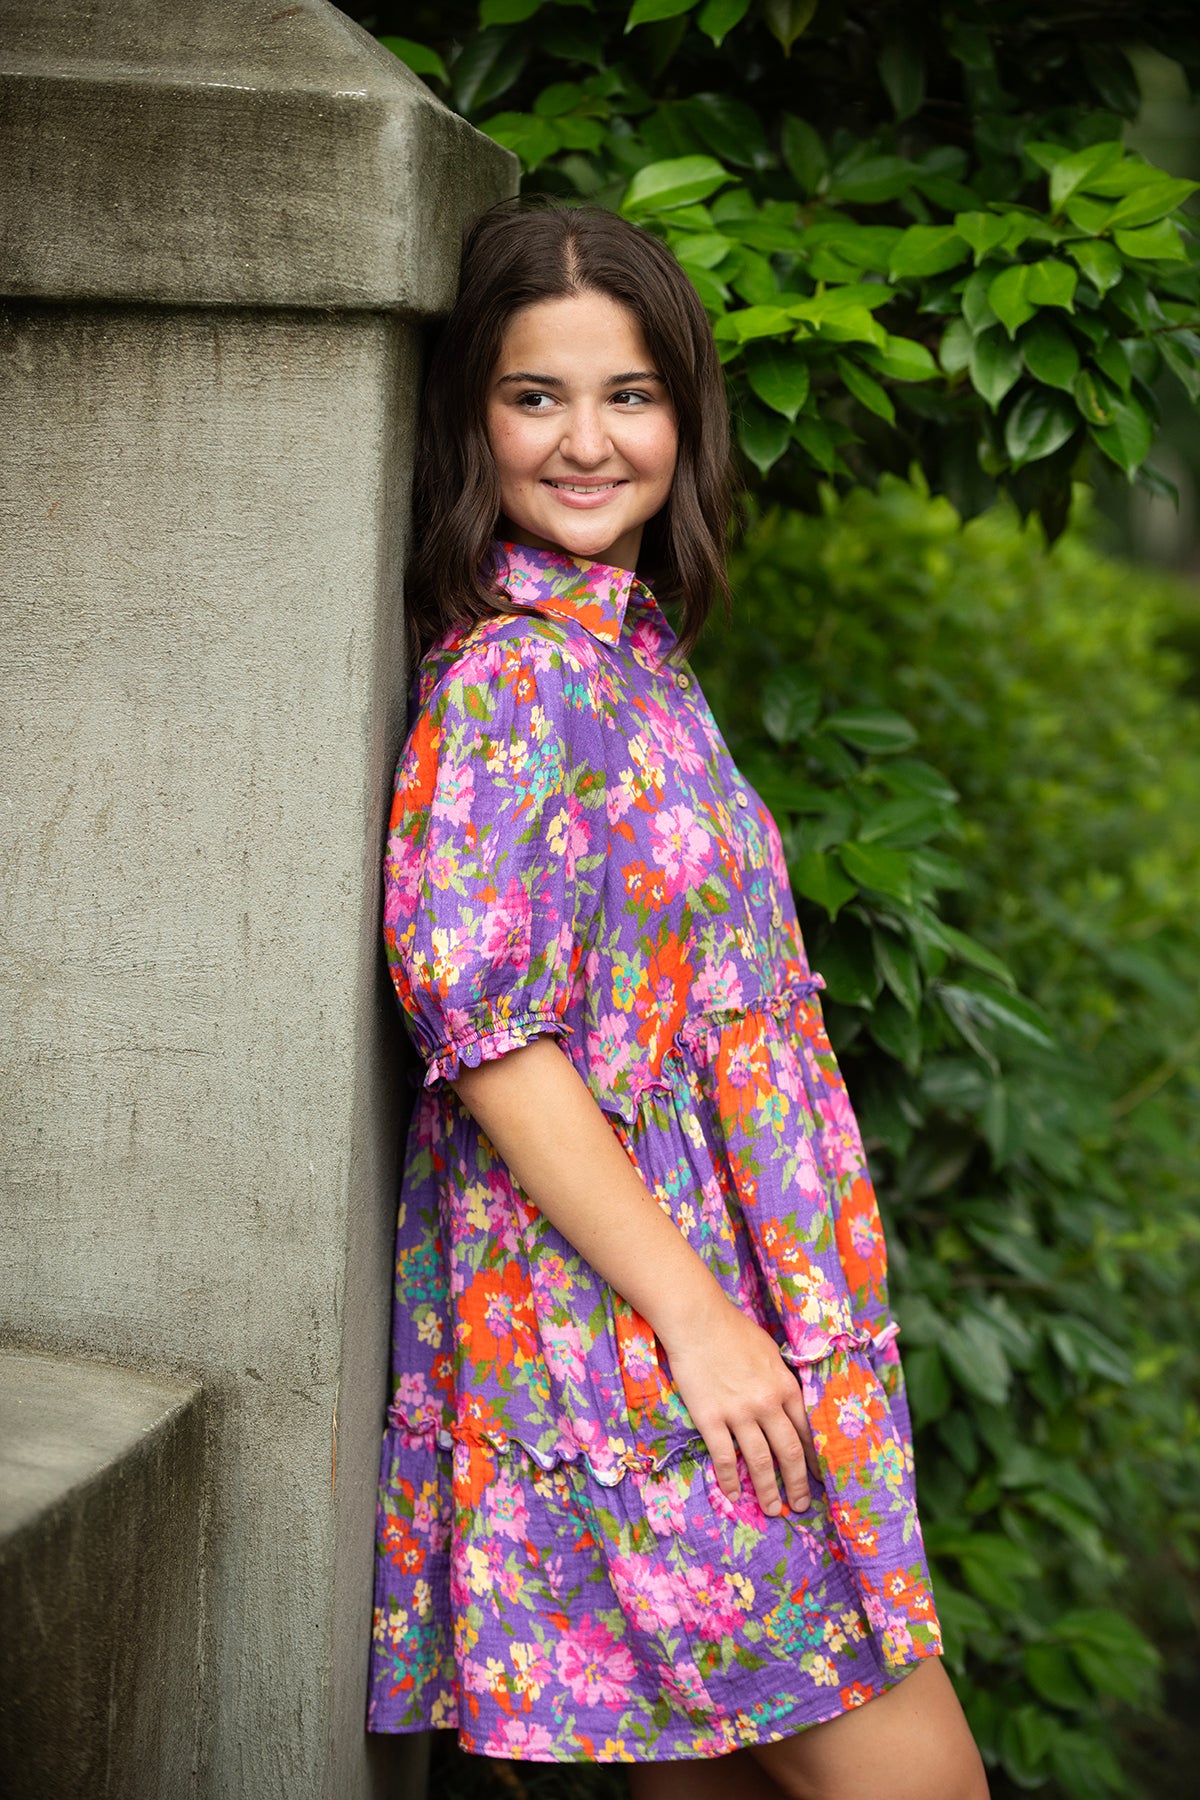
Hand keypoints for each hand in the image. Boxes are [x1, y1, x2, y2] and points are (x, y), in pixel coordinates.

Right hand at [660, 1296, 819, 1516]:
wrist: (697, 1320)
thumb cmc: (733, 1330)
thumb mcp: (769, 1352)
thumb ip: (780, 1379)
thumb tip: (787, 1401)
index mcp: (784, 1386)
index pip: (807, 1431)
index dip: (815, 1458)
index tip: (821, 1477)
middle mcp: (767, 1404)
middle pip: (789, 1452)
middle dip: (798, 1483)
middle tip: (801, 1505)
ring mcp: (739, 1413)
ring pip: (760, 1461)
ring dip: (768, 1490)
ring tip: (772, 1510)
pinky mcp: (711, 1418)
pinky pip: (723, 1457)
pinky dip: (729, 1480)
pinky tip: (732, 1495)